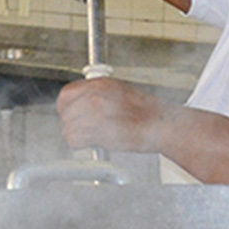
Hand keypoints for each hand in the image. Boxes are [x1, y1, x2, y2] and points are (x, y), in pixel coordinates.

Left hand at [56, 75, 172, 154]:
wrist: (163, 123)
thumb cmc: (147, 111)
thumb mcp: (119, 91)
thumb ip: (97, 96)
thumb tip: (79, 105)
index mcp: (100, 84)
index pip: (66, 94)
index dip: (65, 107)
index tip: (69, 115)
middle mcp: (96, 96)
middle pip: (66, 113)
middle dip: (72, 124)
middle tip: (84, 130)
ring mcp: (97, 113)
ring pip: (68, 128)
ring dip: (77, 136)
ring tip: (92, 137)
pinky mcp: (99, 131)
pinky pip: (75, 140)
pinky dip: (80, 144)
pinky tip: (93, 143)